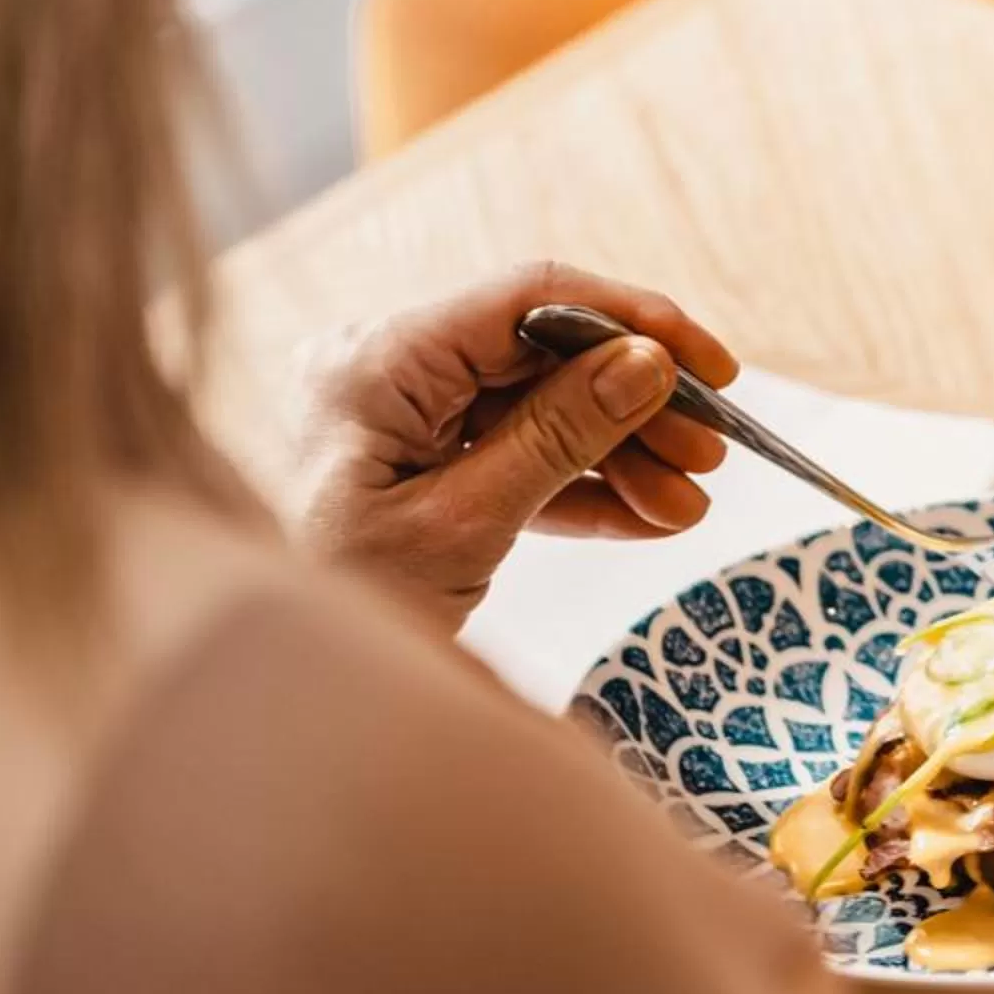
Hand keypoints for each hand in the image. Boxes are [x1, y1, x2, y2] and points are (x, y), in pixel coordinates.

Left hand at [286, 262, 739, 629]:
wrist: (281, 695)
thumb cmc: (342, 608)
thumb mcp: (462, 524)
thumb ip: (559, 435)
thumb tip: (648, 362)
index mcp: (377, 361)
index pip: (529, 299)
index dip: (634, 321)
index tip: (712, 367)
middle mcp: (386, 369)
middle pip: (544, 355)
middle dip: (636, 406)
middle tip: (710, 454)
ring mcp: (399, 415)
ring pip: (540, 407)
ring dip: (621, 454)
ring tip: (685, 506)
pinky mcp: (416, 462)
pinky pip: (515, 454)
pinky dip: (581, 487)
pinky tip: (646, 517)